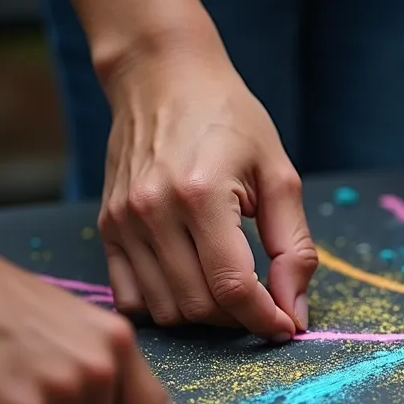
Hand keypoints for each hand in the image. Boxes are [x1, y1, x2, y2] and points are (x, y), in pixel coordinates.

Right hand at [98, 50, 315, 340]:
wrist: (163, 77)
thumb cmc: (230, 119)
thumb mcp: (279, 175)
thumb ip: (293, 247)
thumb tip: (295, 311)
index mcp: (201, 194)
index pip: (233, 287)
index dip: (265, 319)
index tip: (286, 326)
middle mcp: (153, 211)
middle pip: (198, 306)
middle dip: (239, 318)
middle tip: (263, 301)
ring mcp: (123, 221)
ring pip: (165, 310)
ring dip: (204, 316)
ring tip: (229, 291)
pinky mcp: (107, 227)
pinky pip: (130, 297)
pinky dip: (165, 306)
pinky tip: (190, 285)